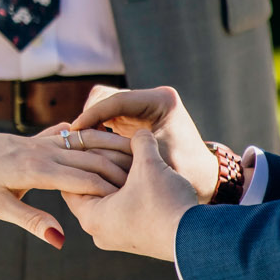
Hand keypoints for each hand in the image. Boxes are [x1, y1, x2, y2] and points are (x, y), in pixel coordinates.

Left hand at [0, 123, 130, 247]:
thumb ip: (32, 221)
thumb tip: (62, 240)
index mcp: (35, 169)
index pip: (85, 177)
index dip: (113, 187)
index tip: (139, 196)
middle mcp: (42, 151)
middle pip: (90, 157)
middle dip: (120, 167)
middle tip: (151, 178)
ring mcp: (39, 142)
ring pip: (83, 142)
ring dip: (111, 148)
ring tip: (139, 154)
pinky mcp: (35, 138)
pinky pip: (69, 135)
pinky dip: (90, 137)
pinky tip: (107, 137)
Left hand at [61, 129, 198, 260]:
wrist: (197, 239)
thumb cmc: (167, 203)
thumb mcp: (149, 164)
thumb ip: (139, 143)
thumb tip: (140, 131)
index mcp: (91, 217)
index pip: (71, 182)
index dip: (80, 159)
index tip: (89, 142)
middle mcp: (99, 233)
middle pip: (89, 192)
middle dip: (99, 170)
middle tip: (106, 148)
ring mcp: (118, 239)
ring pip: (107, 202)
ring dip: (116, 182)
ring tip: (127, 162)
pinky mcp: (135, 241)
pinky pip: (122, 213)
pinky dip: (128, 195)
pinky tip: (141, 180)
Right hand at [70, 84, 220, 201]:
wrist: (206, 181)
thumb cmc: (185, 174)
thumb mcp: (154, 163)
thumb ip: (124, 152)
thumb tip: (87, 143)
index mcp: (161, 101)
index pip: (117, 101)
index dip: (92, 115)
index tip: (75, 130)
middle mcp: (153, 98)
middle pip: (108, 98)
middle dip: (90, 117)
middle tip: (74, 139)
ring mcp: (145, 106)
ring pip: (106, 106)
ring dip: (93, 124)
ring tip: (79, 145)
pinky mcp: (139, 116)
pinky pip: (110, 117)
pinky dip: (99, 130)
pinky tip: (90, 149)